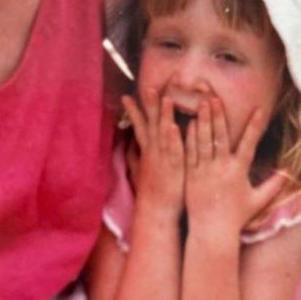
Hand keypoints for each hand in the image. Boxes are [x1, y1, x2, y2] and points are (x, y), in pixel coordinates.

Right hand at [122, 84, 184, 221]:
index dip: (134, 111)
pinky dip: (173, 139)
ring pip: (163, 133)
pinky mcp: (174, 169)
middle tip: (148, 86)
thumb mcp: (140, 172)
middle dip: (149, 105)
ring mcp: (163, 159)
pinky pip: (174, 151)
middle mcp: (153, 152)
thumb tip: (129, 145)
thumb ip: (136, 156)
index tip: (126, 96)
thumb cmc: (152, 192)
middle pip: (151, 124)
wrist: (157, 213)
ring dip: (163, 116)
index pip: (140, 126)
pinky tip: (173, 127)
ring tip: (164, 98)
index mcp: (147, 151)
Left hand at [184, 100, 285, 244]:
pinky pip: (189, 152)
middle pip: (220, 136)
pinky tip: (189, 123)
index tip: (259, 109)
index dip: (254, 126)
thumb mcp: (258, 201)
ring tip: (202, 104)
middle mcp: (222, 168)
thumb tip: (289, 173)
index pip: (249, 143)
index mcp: (239, 171)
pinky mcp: (190, 175)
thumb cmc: (236, 217)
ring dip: (203, 121)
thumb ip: (274, 186)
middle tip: (216, 97)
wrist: (212, 231)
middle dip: (219, 115)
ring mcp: (204, 171)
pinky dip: (190, 137)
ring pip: (203, 141)